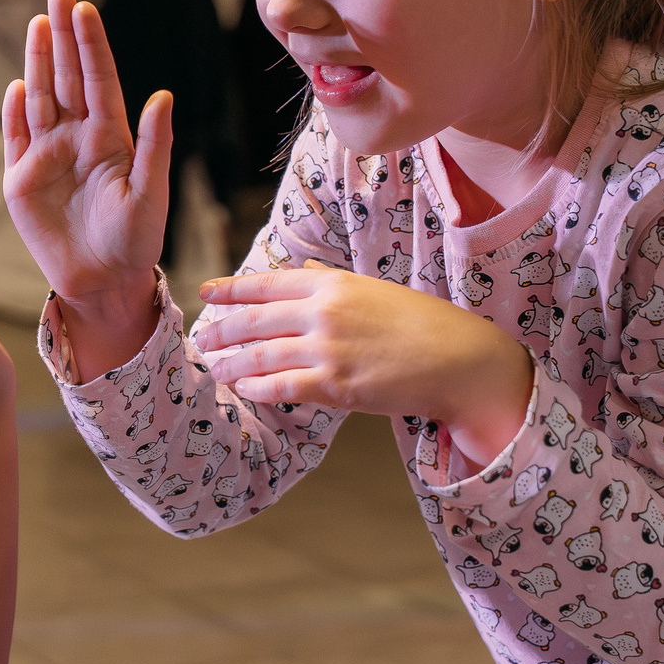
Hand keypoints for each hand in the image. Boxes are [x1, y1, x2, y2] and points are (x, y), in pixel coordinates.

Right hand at [1, 0, 171, 315]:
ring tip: (38, 24)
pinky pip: (16, 137)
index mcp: (110, 138)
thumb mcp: (151, 195)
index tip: (85, 9)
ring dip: (38, 62)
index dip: (91, 45)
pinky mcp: (20, 181)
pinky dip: (14, 112)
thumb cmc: (135, 243)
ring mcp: (46, 157)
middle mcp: (77, 139)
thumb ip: (155, 146)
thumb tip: (163, 96)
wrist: (102, 283)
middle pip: (67, 78)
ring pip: (40, 98)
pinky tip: (17, 84)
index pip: (99, 80)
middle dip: (62, 37)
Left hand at [190, 265, 532, 469]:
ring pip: (261, 357)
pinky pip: (282, 387)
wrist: (459, 361)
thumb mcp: (375, 291)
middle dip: (222, 331)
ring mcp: (328, 349)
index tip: (207, 293)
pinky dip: (258, 389)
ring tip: (217, 370)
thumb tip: (307, 273)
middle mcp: (324, 312)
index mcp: (333, 285)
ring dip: (232, 364)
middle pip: (254, 321)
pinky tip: (246, 390)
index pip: (267, 283)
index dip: (231, 289)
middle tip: (204, 339)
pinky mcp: (336, 385)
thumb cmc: (422, 324)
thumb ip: (334, 283)